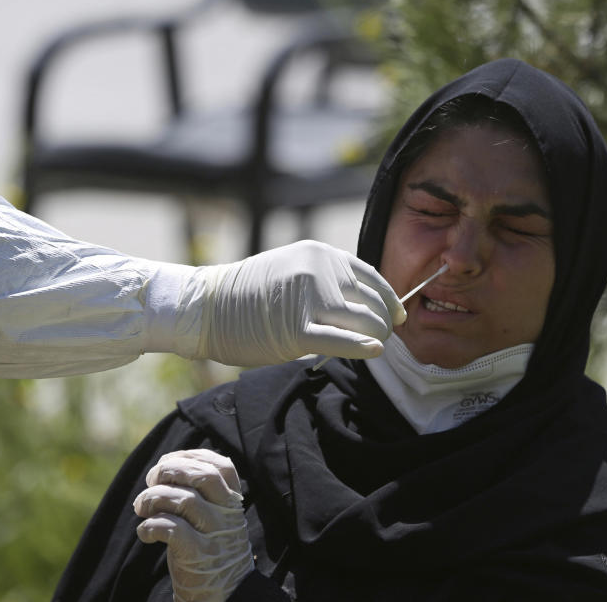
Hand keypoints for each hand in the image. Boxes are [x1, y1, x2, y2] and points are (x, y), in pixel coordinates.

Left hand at [135, 449, 253, 601]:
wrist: (225, 594)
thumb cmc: (212, 549)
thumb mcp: (219, 518)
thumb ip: (206, 493)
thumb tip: (168, 465)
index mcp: (234, 501)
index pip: (221, 465)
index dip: (190, 456)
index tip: (167, 461)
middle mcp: (228, 514)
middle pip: (202, 476)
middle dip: (169, 471)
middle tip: (151, 481)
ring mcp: (214, 533)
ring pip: (183, 500)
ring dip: (152, 498)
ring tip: (141, 508)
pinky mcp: (197, 555)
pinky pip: (171, 529)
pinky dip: (151, 526)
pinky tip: (145, 532)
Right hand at [196, 240, 406, 365]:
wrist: (207, 307)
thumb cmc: (251, 295)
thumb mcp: (294, 269)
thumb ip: (328, 279)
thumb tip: (366, 304)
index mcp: (321, 254)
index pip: (371, 277)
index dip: (390, 300)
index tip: (398, 315)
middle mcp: (319, 271)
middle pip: (371, 302)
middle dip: (384, 322)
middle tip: (384, 336)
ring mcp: (308, 299)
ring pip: (363, 321)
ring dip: (376, 336)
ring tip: (374, 344)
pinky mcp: (297, 331)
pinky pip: (342, 341)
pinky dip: (362, 348)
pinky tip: (375, 351)